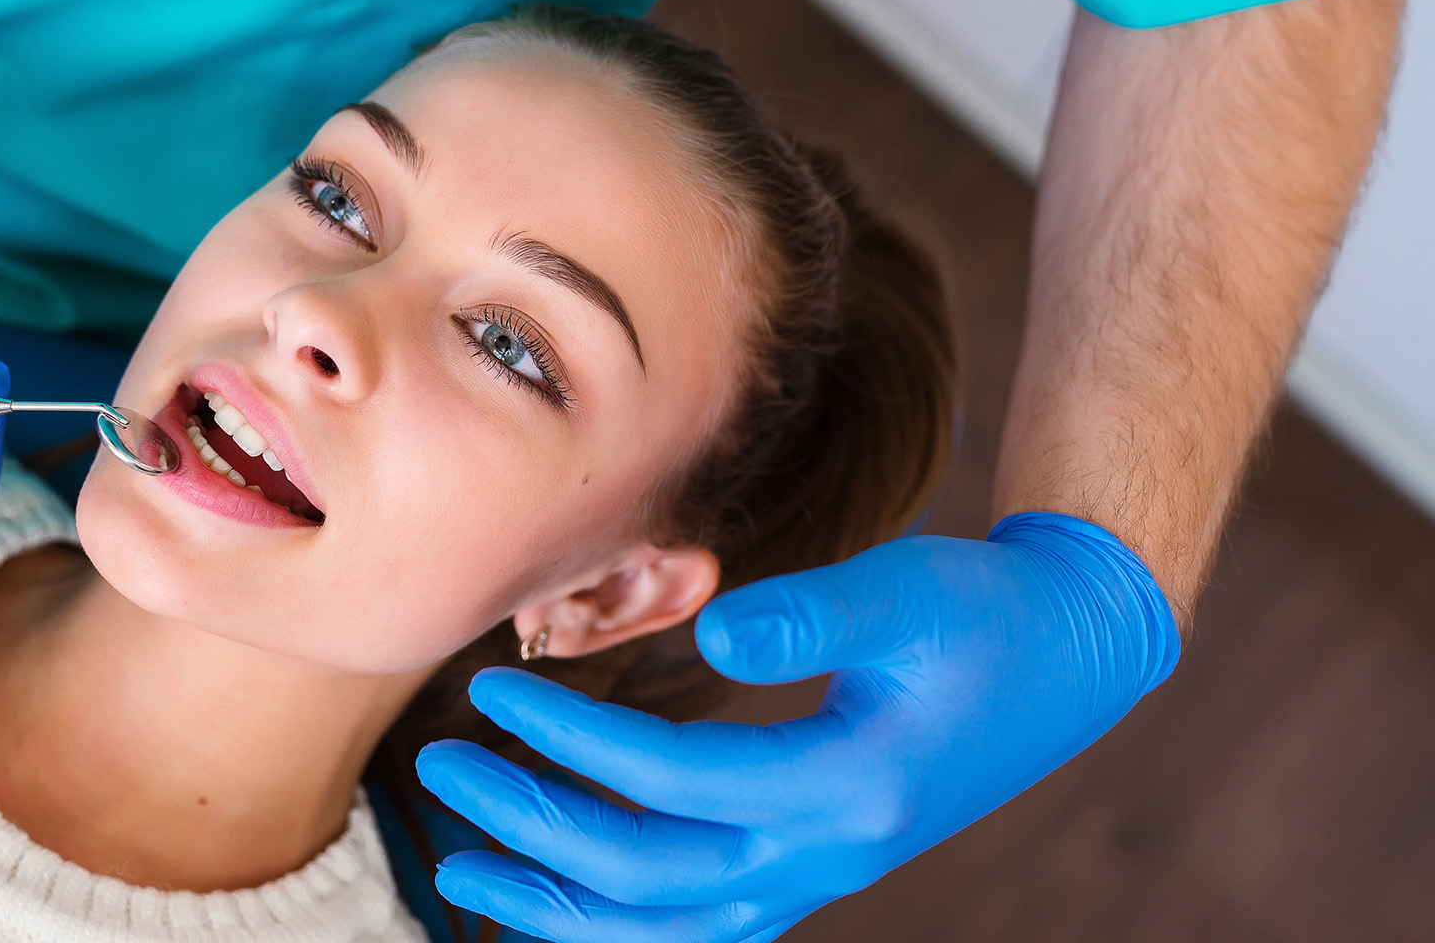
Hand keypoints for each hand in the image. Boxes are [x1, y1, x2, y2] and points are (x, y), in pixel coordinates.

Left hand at [416, 512, 1181, 941]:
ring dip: (558, 903)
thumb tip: (709, 628)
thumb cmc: (977, 611)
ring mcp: (820, 873)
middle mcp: (830, 852)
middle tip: (441, 766)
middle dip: (534, 826)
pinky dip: (614, 924)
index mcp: (850, 784)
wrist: (1058, 660)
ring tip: (463, 865)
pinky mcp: (809, 866)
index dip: (575, 739)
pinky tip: (548, 900)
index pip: (676, 780)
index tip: (493, 689)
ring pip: (668, 930)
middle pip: (650, 874)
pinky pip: (697, 927)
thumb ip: (812, 615)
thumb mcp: (907, 591)